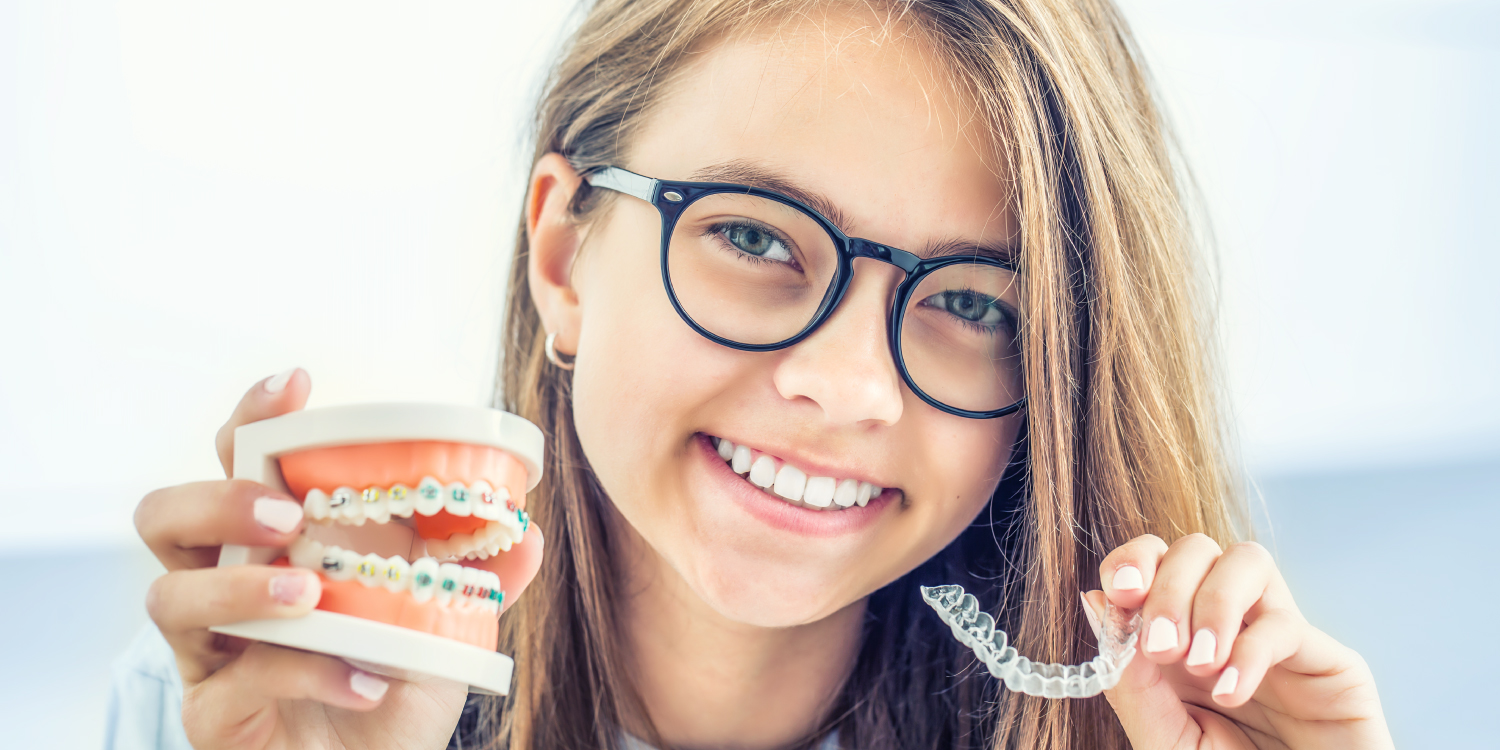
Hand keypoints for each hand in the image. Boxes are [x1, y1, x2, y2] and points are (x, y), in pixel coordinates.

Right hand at [137, 371, 462, 748]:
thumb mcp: (444, 625)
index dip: (253, 417)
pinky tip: (364, 682)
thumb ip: (478, 576)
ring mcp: (208, 653)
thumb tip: (527, 532)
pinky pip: (234, 685)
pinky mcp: (212, 717)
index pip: (237, 462)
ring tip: (310, 596)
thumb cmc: (393, 687)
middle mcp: (224, 589)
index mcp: (273, 546)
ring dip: (241, 589)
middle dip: (218, 500)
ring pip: (168, 598)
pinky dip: (304, 675)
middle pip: (164, 516)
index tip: (297, 385)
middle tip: (287, 515)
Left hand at [1088, 534, 1392, 748]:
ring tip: (1199, 664)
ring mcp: (1277, 637)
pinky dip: (1250, 652)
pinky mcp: (1329, 661)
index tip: (1121, 593)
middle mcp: (1226, 626)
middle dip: (1169, 587)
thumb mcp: (1164, 739)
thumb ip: (1130, 680)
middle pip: (1196, 549)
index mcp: (1177, 639)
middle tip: (1162, 648)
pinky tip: (1230, 692)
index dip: (1133, 561)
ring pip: (1247, 560)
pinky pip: (1286, 624)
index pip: (1152, 561)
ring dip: (1213, 603)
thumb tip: (1096, 600)